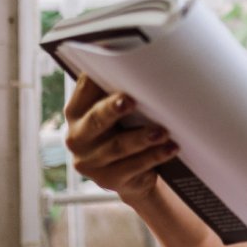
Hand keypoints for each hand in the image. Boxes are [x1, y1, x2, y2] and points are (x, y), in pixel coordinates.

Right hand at [63, 78, 178, 205]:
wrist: (132, 175)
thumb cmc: (126, 131)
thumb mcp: (117, 113)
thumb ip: (118, 93)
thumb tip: (141, 66)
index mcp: (77, 113)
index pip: (84, 91)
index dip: (97, 81)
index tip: (114, 72)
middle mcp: (77, 138)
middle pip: (95, 120)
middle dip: (112, 109)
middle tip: (130, 100)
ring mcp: (91, 162)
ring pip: (118, 146)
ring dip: (142, 137)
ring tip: (163, 131)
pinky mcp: (109, 180)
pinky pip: (134, 167)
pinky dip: (154, 156)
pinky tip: (170, 148)